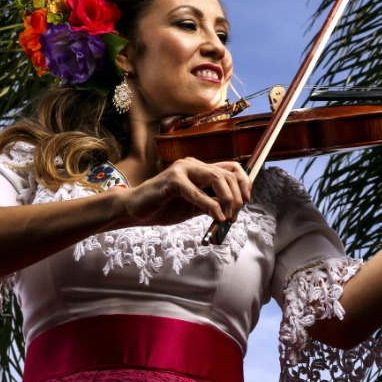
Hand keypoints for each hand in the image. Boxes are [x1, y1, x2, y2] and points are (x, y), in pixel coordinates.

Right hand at [119, 158, 250, 225]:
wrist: (135, 210)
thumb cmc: (163, 207)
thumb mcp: (194, 206)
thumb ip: (211, 203)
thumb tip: (233, 210)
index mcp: (199, 168)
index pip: (231, 167)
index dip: (244, 182)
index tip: (246, 201)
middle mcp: (192, 164)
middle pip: (228, 173)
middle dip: (237, 197)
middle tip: (234, 215)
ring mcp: (182, 169)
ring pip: (217, 178)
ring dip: (227, 200)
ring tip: (227, 217)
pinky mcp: (172, 180)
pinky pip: (197, 192)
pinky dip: (210, 206)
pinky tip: (216, 217)